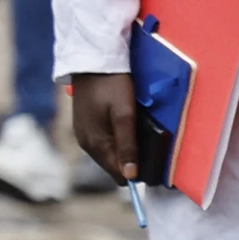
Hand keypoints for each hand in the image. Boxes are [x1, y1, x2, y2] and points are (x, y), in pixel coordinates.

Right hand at [70, 69, 142, 185]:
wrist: (92, 63)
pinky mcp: (84, 127)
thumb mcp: (125, 114)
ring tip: (140, 138)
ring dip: (123, 151)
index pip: (117, 174)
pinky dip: (115, 142)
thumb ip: (127, 145)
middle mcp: (85, 144)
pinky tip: (125, 130)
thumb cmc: (112, 86)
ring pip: (107, 155)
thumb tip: (131, 176)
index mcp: (95, 144)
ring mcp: (83, 136)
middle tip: (151, 148)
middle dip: (131, 163)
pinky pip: (102, 144)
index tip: (156, 166)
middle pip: (112, 166)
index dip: (137, 173)